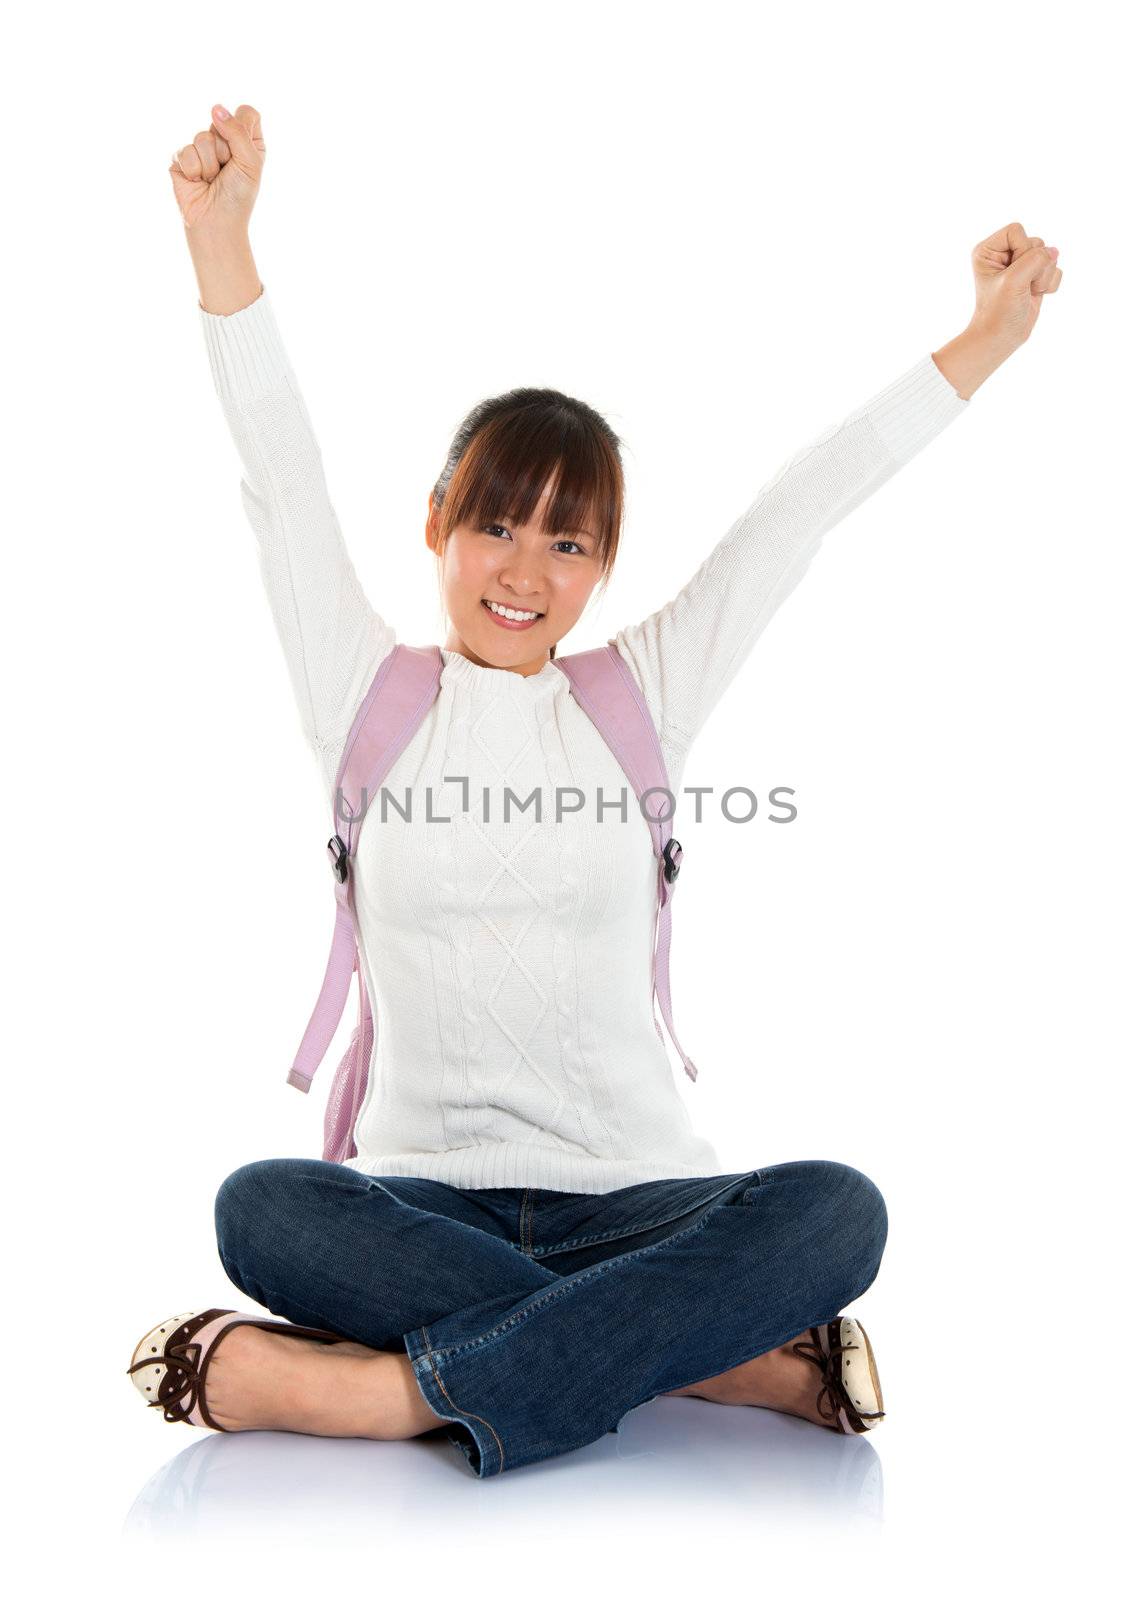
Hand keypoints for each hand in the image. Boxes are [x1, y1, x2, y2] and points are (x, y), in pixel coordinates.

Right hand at [169, 104, 265, 238]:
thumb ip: (238, 132)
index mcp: (247, 141)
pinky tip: (197, 182)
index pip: (247, 114)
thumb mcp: (250, 163)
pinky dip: (194, 171)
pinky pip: (186, 151)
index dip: (243, 128)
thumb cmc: (237, 197)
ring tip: (211, 180)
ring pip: (202, 137)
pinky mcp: (181, 158)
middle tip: (226, 172)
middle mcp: (224, 141)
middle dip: (225, 150)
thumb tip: (216, 108)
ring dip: (210, 164)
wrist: (215, 223)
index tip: (243, 152)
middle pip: (221, 122)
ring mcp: (201, 148)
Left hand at [967, 221, 1061, 355]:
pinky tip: (1035, 295)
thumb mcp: (1014, 281)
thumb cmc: (998, 311)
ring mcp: (1021, 265)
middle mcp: (1004, 254)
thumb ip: (1036, 258)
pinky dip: (1049, 284)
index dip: (1021, 250)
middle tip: (1020, 287)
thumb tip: (1054, 251)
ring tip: (1026, 292)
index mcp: (988, 249)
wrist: (1001, 338)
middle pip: (1035, 242)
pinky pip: (1054, 268)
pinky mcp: (1034, 276)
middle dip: (1034, 267)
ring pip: (1048, 255)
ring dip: (1042, 277)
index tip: (1011, 274)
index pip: (1016, 230)